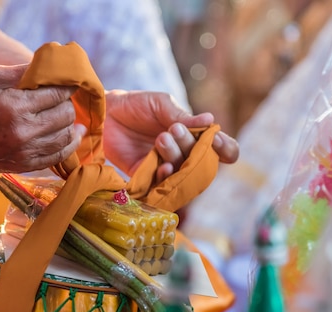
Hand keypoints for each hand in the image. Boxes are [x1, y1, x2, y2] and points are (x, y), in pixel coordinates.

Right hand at [0, 64, 84, 171]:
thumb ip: (25, 72)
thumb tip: (54, 67)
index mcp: (16, 105)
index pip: (58, 94)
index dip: (67, 86)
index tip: (68, 83)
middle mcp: (23, 130)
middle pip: (65, 115)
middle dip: (66, 104)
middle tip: (60, 99)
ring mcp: (24, 151)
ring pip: (65, 137)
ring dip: (70, 124)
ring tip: (66, 117)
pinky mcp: (23, 165)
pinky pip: (57, 157)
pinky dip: (67, 145)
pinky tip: (70, 136)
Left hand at [103, 90, 238, 178]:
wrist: (105, 114)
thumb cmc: (136, 105)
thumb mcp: (161, 105)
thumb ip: (182, 116)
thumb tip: (211, 121)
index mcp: (194, 135)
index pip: (222, 149)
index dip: (226, 148)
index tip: (215, 139)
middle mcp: (184, 154)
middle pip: (202, 163)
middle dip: (190, 147)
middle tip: (172, 129)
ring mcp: (166, 167)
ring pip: (183, 175)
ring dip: (176, 158)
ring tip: (161, 138)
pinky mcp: (146, 177)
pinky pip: (161, 186)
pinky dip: (165, 179)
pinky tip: (162, 167)